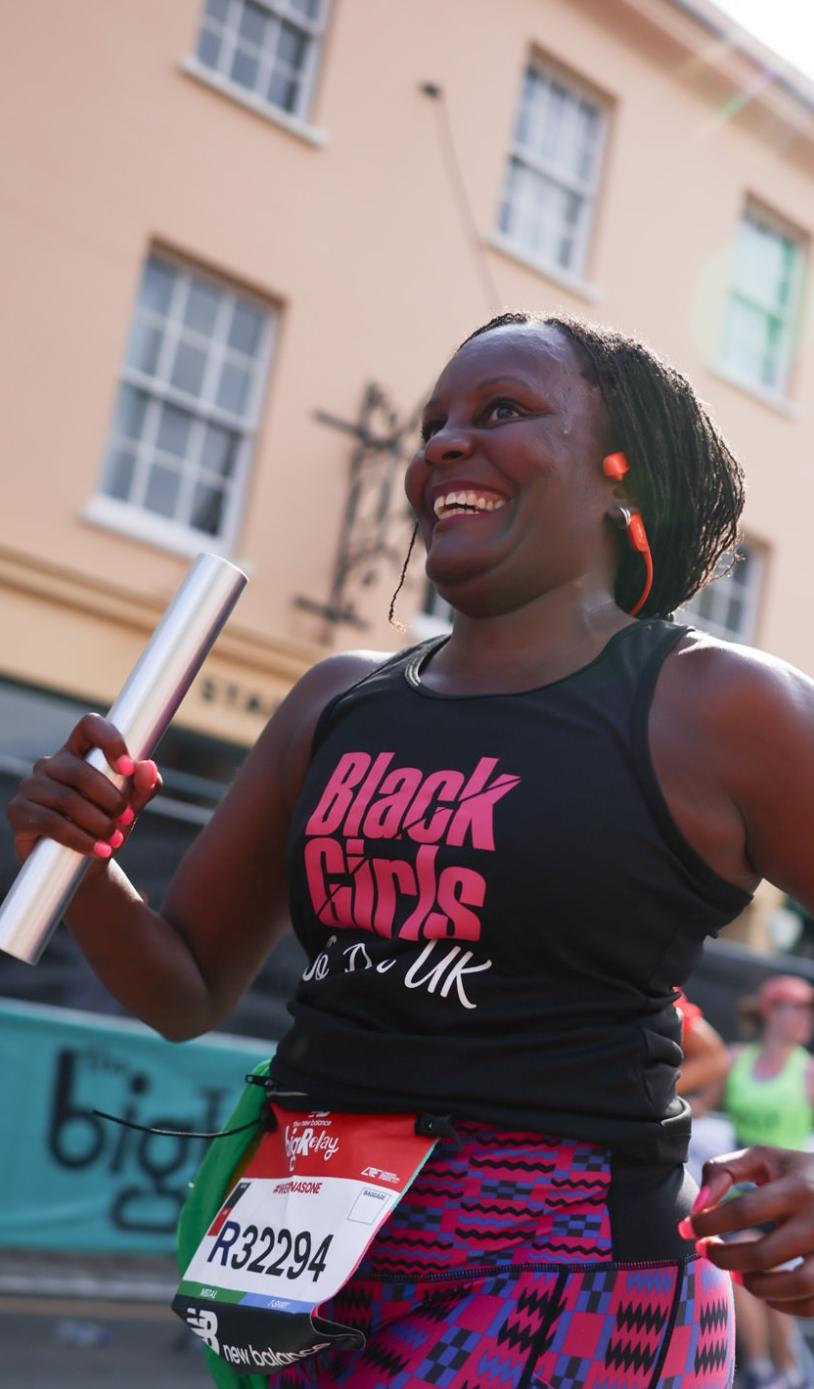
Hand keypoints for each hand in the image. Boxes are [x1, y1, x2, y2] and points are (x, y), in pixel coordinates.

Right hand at [7, 713, 161, 862]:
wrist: (84, 867)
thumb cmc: (105, 828)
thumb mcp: (130, 808)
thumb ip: (143, 788)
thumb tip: (148, 767)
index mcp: (79, 753)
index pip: (90, 727)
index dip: (110, 740)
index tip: (128, 768)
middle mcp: (51, 764)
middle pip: (79, 770)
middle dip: (109, 798)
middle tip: (126, 818)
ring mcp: (31, 786)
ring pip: (66, 799)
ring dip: (97, 823)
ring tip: (113, 841)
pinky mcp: (19, 811)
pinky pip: (50, 822)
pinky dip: (79, 838)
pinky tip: (97, 850)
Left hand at [683, 1145, 813, 1313]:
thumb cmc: (796, 1172)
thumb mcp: (763, 1159)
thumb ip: (723, 1170)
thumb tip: (697, 1207)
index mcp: (796, 1187)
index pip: (743, 1212)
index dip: (707, 1224)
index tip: (686, 1229)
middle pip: (763, 1254)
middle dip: (723, 1257)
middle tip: (705, 1251)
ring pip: (794, 1285)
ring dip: (755, 1286)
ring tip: (735, 1274)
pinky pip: (811, 1303)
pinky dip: (782, 1304)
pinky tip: (762, 1288)